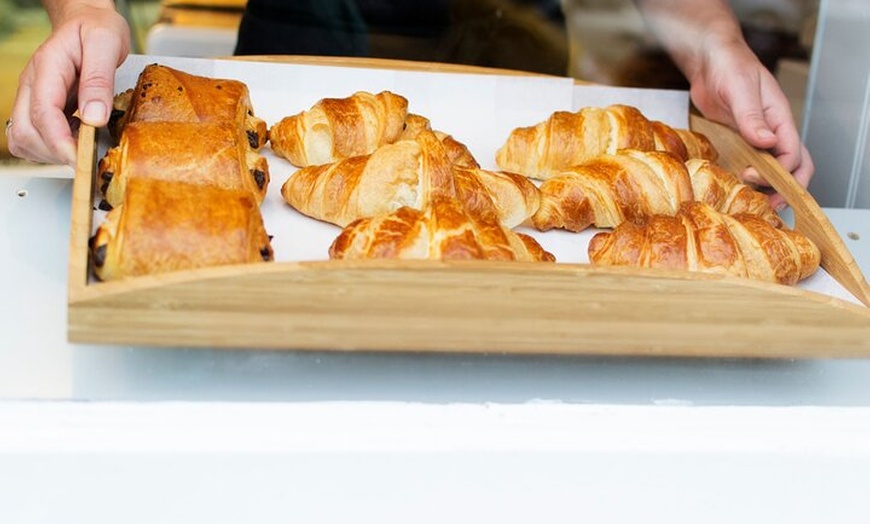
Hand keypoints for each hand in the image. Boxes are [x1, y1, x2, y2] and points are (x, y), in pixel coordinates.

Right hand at [6, 3, 129, 165]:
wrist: (87, 21)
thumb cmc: (97, 29)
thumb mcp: (106, 44)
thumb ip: (99, 80)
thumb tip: (95, 118)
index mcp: (47, 68)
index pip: (43, 113)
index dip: (60, 142)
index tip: (81, 158)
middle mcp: (32, 84)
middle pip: (26, 132)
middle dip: (55, 152)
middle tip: (87, 155)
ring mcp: (31, 97)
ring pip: (23, 139)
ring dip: (50, 153)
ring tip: (81, 145)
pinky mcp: (37, 106)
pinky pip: (31, 137)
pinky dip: (49, 148)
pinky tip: (73, 139)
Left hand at [685, 37, 813, 210]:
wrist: (710, 63)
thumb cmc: (730, 67)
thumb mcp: (740, 89)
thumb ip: (752, 117)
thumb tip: (768, 141)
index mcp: (780, 119)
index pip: (792, 154)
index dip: (778, 171)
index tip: (752, 174)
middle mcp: (773, 132)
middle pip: (794, 166)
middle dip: (787, 188)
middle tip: (770, 205)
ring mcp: (756, 139)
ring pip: (773, 169)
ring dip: (768, 188)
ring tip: (756, 203)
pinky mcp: (739, 142)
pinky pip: (750, 164)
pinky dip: (747, 179)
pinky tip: (736, 189)